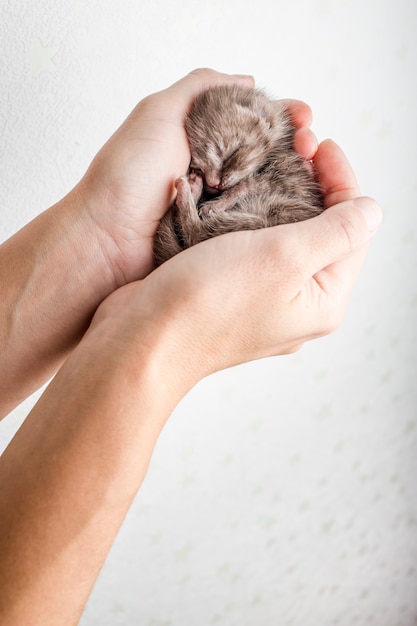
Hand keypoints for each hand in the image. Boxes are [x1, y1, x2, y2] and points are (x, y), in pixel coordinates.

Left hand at [77, 68, 316, 282]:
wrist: (106, 242)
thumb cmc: (126, 176)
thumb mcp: (159, 111)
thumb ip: (202, 87)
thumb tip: (247, 81)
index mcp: (203, 139)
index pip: (254, 123)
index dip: (283, 117)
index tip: (304, 117)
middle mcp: (216, 172)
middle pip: (269, 156)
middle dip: (297, 147)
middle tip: (314, 148)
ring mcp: (221, 208)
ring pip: (269, 190)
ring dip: (295, 180)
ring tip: (313, 172)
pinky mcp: (222, 238)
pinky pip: (257, 224)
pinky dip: (278, 215)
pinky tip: (298, 207)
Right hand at [90, 139, 381, 384]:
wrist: (142, 339)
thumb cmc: (210, 301)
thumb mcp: (285, 257)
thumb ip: (337, 231)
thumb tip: (372, 211)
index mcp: (323, 301)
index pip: (354, 231)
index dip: (343, 182)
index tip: (321, 145)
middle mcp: (298, 305)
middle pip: (324, 234)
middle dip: (315, 187)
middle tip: (296, 148)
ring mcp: (264, 301)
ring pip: (287, 239)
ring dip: (283, 199)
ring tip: (270, 164)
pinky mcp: (232, 294)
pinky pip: (255, 248)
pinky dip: (255, 218)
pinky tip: (242, 196)